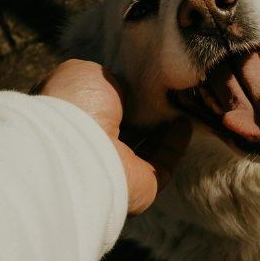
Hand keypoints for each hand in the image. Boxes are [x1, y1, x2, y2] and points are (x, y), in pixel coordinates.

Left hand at [30, 60, 192, 214]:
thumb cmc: (76, 104)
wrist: (77, 146)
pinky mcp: (140, 186)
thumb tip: (127, 90)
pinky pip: (163, 165)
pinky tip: (185, 125)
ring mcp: (116, 169)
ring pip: (146, 149)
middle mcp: (92, 147)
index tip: (144, 83)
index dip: (123, 96)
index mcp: (74, 121)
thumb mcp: (87, 74)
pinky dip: (175, 146)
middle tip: (168, 96)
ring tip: (183, 107)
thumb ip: (109, 80)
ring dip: (164, 130)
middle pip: (125, 130)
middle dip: (146, 114)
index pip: (102, 109)